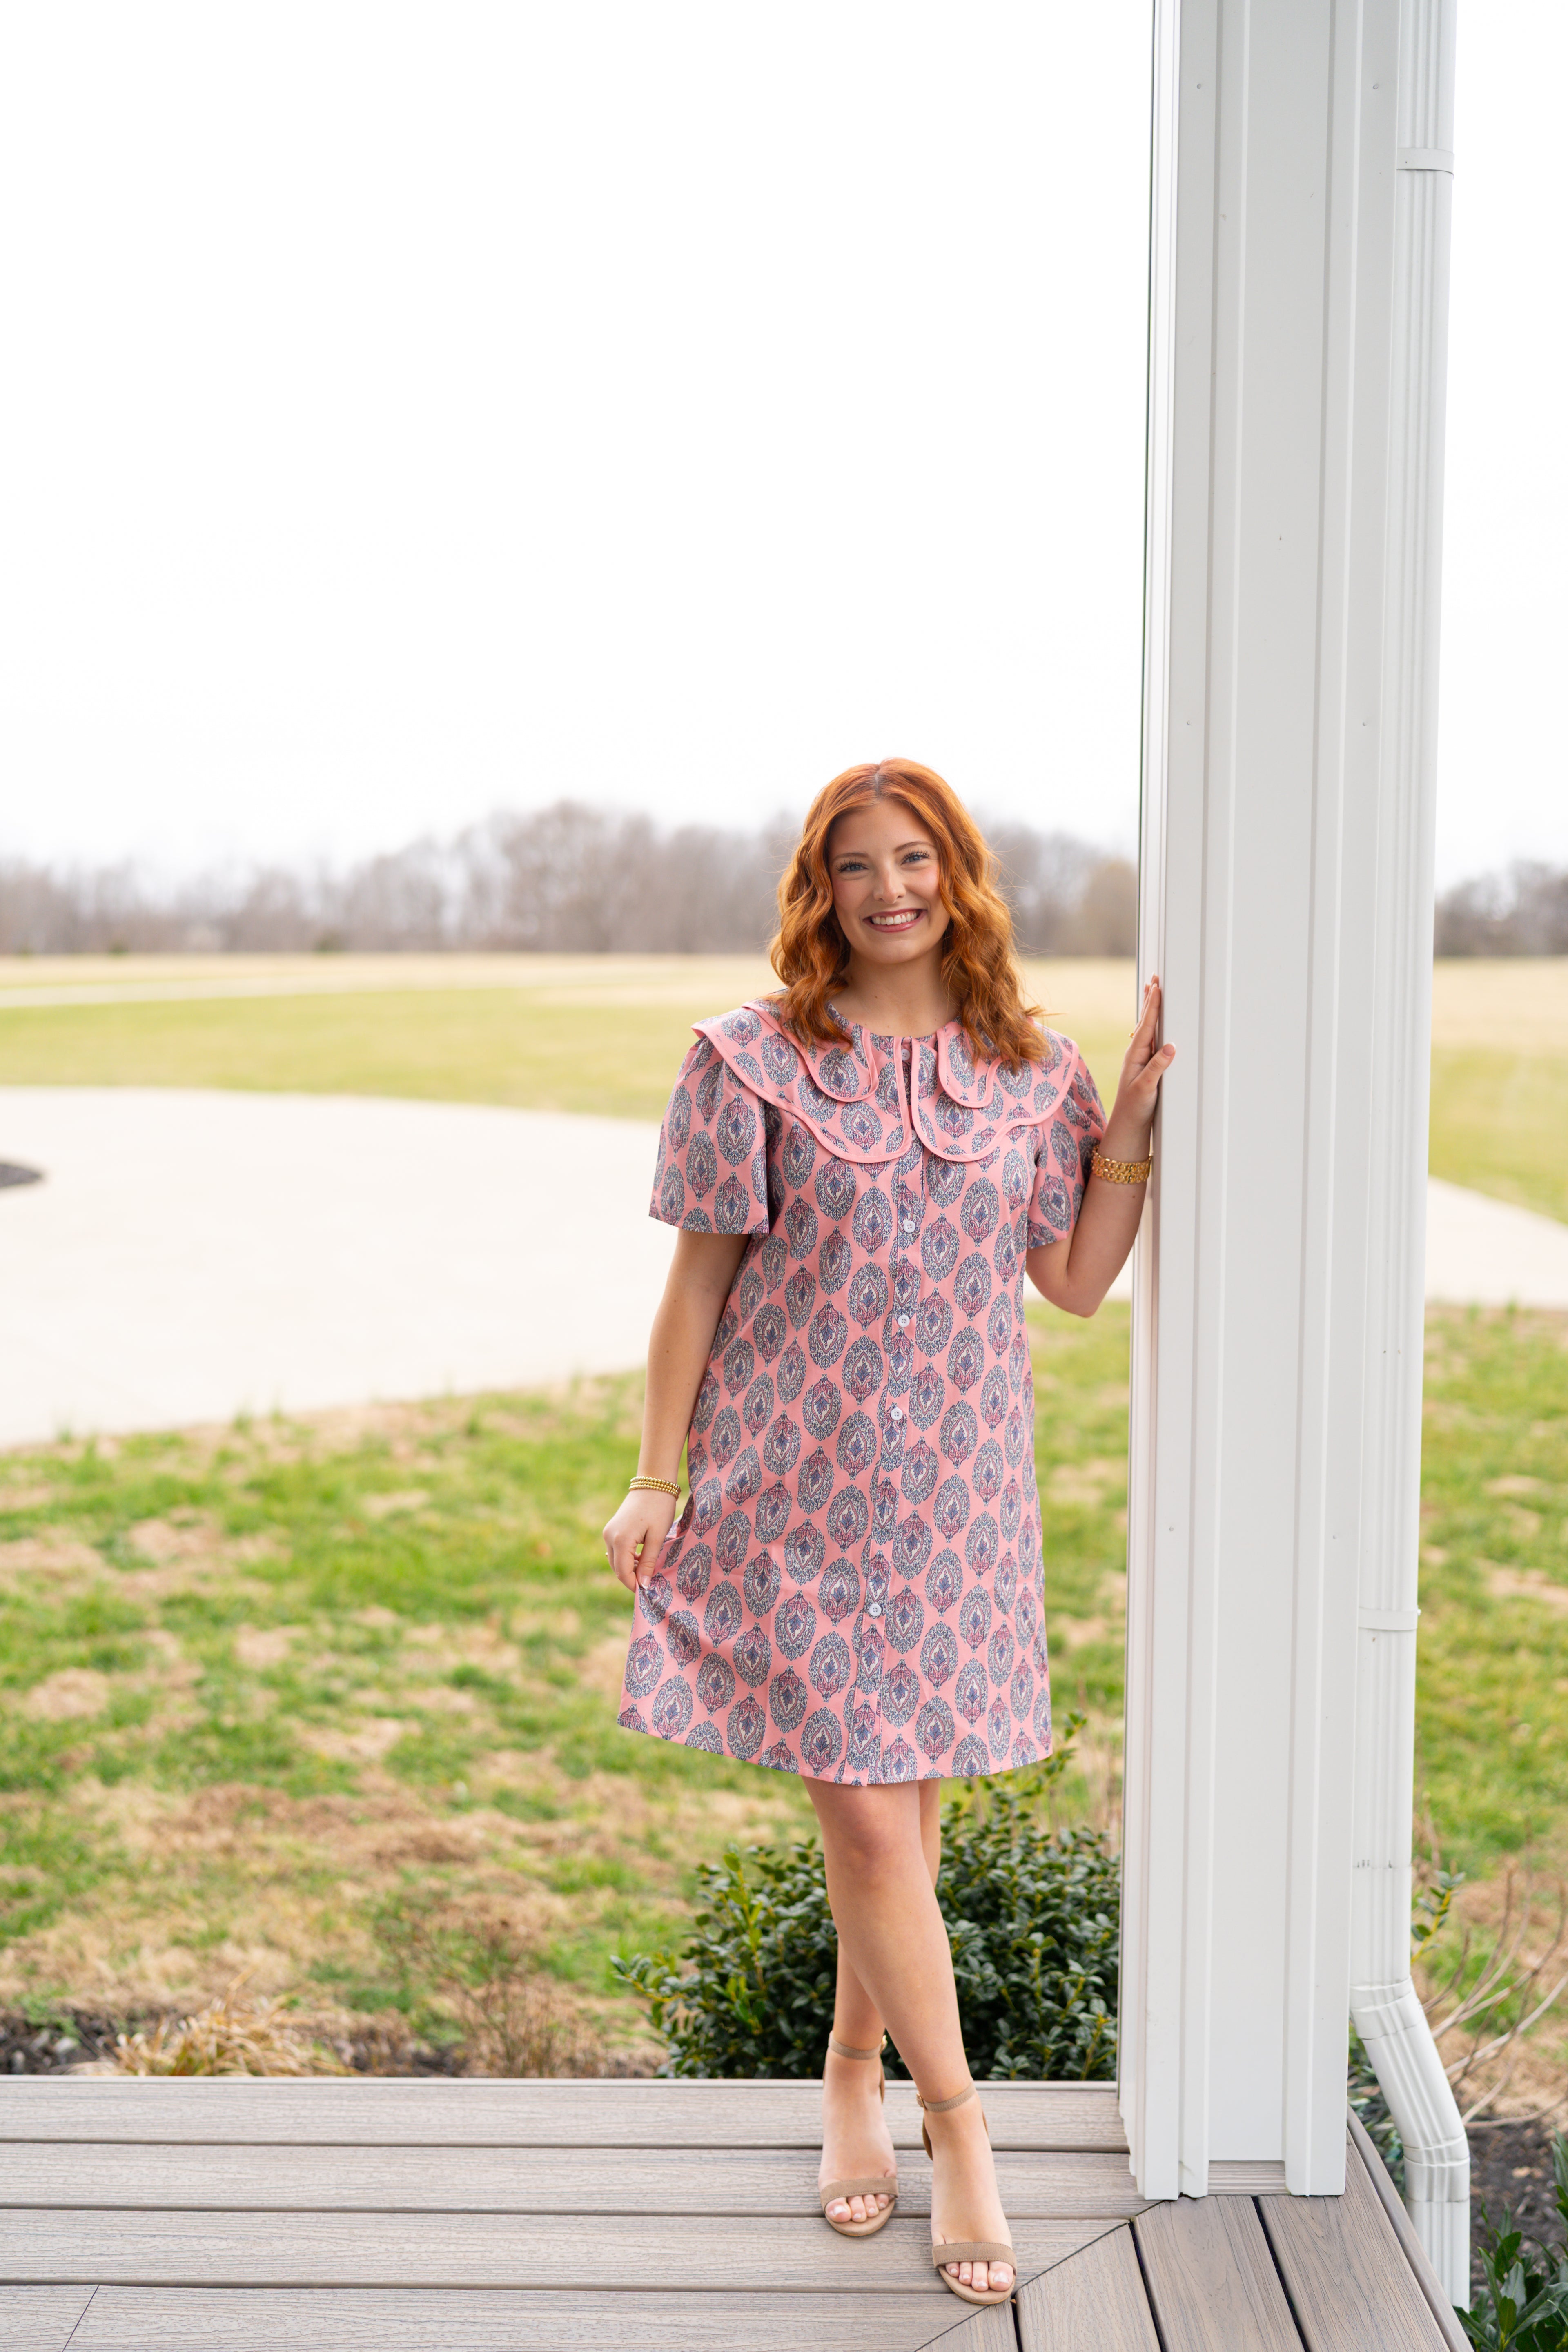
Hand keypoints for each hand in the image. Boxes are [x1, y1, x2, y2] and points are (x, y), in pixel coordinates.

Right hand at [603, 1487, 679, 1594]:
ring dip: (629, 1568)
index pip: (622, 1572)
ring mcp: (608, 1532)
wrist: (653, 1483)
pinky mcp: (611, 1528)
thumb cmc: (659, 1508)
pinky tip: (641, 1559)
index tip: (647, 1593)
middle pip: (617, 1568)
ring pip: (615, 1560)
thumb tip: (643, 1585)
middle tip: (649, 1584)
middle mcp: (609, 1537)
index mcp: (620, 1540)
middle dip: (631, 1578)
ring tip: (647, 1571)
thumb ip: (648, 1562)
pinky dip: (626, 1558)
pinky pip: (616, 1550)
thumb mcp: (657, 1537)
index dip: (633, 1585)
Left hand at [1106, 975, 1175, 1148]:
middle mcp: (1137, 1054)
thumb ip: (1157, 1067)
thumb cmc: (1135, 1108)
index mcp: (1136, 1055)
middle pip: (1145, 1021)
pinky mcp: (1146, 1067)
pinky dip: (1153, 1026)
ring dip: (1151, 1009)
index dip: (1153, 1006)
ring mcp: (1141, 1059)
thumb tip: (1170, 1046)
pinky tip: (1154, 1022)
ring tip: (1152, 991)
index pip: (1146, 1025)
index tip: (1157, 987)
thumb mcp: (1146, 1088)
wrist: (1128, 1126)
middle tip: (1155, 979)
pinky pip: (1151, 1040)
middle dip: (1151, 1000)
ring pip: (1148, 1028)